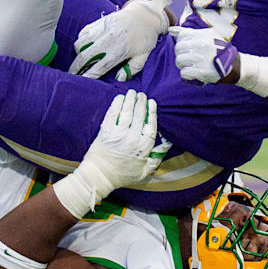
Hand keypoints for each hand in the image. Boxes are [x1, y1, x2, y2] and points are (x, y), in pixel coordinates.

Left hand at [53, 90, 170, 217]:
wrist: (99, 176)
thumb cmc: (123, 175)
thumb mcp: (145, 171)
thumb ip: (157, 157)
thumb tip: (168, 143)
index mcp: (143, 148)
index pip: (150, 126)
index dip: (152, 113)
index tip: (152, 103)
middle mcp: (131, 139)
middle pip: (139, 116)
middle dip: (141, 103)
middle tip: (142, 95)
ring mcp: (118, 134)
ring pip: (126, 112)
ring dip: (130, 100)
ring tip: (132, 93)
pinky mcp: (105, 131)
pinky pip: (113, 114)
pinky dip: (116, 104)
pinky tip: (120, 97)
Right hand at [71, 0, 170, 80]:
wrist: (144, 15)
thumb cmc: (145, 38)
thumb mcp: (143, 56)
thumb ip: (132, 68)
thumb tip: (119, 79)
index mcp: (120, 50)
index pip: (100, 67)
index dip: (89, 75)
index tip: (82, 81)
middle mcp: (109, 40)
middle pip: (86, 56)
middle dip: (76, 67)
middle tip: (72, 74)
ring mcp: (102, 29)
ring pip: (81, 43)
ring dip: (77, 53)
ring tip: (79, 60)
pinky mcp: (99, 21)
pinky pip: (83, 33)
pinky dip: (80, 40)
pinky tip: (84, 46)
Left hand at [170, 26, 236, 84]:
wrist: (234, 65)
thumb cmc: (218, 49)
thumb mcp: (208, 35)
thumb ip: (188, 32)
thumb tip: (171, 30)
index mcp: (202, 35)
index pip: (181, 36)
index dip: (182, 43)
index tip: (188, 48)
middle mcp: (201, 45)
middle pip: (178, 48)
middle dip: (181, 54)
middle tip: (187, 58)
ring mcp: (201, 58)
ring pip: (179, 60)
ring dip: (182, 64)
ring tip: (189, 65)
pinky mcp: (202, 71)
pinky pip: (184, 72)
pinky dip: (186, 73)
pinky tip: (192, 72)